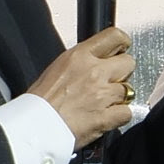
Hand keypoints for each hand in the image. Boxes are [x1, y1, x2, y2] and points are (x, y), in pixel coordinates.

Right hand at [29, 28, 138, 146]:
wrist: (33, 127)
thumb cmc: (38, 101)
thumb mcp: (57, 68)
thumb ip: (80, 62)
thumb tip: (95, 61)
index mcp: (79, 56)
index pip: (115, 36)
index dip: (122, 44)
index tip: (120, 51)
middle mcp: (94, 72)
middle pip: (129, 63)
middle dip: (122, 72)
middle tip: (109, 82)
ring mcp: (103, 94)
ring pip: (129, 89)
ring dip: (119, 96)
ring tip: (103, 103)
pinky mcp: (106, 117)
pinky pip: (126, 112)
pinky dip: (120, 116)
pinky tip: (107, 117)